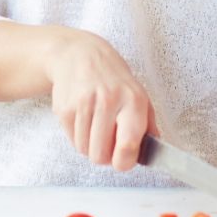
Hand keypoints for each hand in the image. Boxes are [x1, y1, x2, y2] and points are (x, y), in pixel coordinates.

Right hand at [44, 28, 153, 170]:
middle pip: (101, 156)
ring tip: (96, 128)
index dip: (124, 162)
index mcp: (133, 101)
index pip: (128, 145)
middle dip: (105, 156)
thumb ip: (148, 125)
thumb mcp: (138, 94)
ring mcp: (84, 104)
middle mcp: (108, 100)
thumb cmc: (113, 78)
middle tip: (108, 143)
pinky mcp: (64, 108)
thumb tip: (152, 154)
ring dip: (90, 146)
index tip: (123, 161)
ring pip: (85, 150)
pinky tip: (84, 120)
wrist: (79, 54)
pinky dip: (78, 137)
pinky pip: (72, 141)